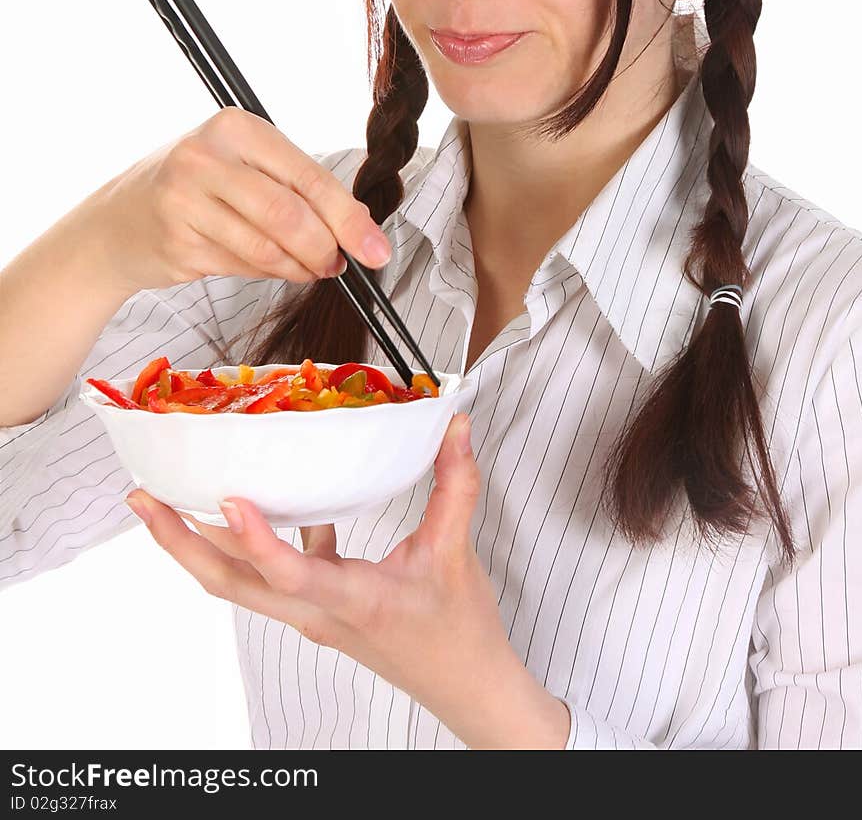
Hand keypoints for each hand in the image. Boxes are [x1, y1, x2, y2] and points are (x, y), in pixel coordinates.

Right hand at [98, 104, 391, 293]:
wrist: (119, 221)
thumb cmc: (196, 188)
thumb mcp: (242, 166)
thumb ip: (295, 186)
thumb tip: (358, 224)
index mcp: (236, 127)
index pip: (308, 176)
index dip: (349, 218)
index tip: (375, 248)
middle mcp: (207, 157)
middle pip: (290, 216)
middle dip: (326, 249)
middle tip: (338, 265)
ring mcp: (185, 201)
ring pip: (268, 248)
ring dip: (300, 267)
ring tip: (309, 268)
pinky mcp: (177, 242)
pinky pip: (244, 267)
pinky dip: (270, 274)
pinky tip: (271, 267)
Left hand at [123, 413, 566, 745]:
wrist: (466, 686)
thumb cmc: (458, 633)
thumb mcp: (456, 552)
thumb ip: (455, 483)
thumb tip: (456, 427)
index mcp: (350, 599)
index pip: (290, 572)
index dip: (256, 538)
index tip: (229, 499)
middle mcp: (317, 611)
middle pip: (231, 582)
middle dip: (180, 541)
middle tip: (144, 499)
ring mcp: (312, 613)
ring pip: (241, 582)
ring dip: (199, 544)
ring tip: (167, 502)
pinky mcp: (320, 608)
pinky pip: (272, 575)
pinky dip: (254, 543)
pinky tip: (263, 505)